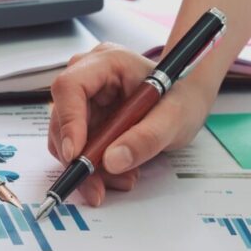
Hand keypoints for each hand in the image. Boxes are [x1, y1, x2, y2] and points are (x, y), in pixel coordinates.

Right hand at [47, 43, 212, 205]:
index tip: (75, 154)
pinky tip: (119, 172)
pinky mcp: (86, 120)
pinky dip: (93, 167)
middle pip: (62, 117)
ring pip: (65, 138)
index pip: (71, 86)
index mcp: (108, 63)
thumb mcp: (174, 119)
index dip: (68, 121)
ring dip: (87, 166)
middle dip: (78, 156)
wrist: (188, 102)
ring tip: (124, 178)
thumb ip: (146, 138)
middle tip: (98, 187)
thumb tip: (111, 161)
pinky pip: (77, 148)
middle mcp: (89, 78)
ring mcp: (85, 100)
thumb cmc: (183, 99)